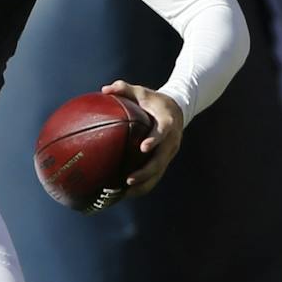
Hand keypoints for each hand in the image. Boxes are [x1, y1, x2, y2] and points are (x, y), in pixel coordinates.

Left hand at [102, 79, 184, 196]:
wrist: (177, 109)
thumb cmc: (152, 100)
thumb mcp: (141, 91)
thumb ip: (124, 88)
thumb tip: (104, 89)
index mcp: (168, 122)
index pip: (163, 133)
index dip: (155, 140)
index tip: (143, 148)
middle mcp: (171, 141)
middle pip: (161, 160)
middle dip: (146, 172)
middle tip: (129, 180)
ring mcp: (169, 153)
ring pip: (159, 172)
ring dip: (144, 184)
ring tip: (125, 193)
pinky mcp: (165, 160)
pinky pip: (155, 176)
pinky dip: (143, 185)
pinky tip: (125, 193)